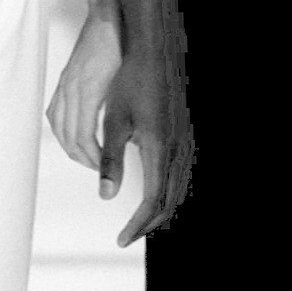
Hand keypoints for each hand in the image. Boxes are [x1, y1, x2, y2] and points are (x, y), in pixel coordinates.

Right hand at [46, 0, 121, 170]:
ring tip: (88, 156)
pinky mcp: (64, 79)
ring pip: (58, 127)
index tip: (105, 166)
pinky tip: (71, 135)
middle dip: (84, 158)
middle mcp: (71, 89)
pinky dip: (61, 130)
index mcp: (88, 90)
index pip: (83, 137)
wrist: (106, 14)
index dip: (93, 158)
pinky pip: (54, 112)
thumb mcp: (128, 77)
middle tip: (101, 167)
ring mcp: (65, 84)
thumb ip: (125, 105)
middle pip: (68, 137)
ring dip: (71, 147)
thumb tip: (134, 135)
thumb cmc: (120, 41)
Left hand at [100, 30, 193, 246]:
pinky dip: (166, 192)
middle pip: (169, 203)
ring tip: (137, 220)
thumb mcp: (114, 121)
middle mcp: (178, 150)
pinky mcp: (185, 135)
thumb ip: (110, 161)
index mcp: (160, 149)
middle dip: (148, 224)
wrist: (156, 51)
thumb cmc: (131, 82)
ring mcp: (185, 142)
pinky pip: (180, 174)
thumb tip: (105, 195)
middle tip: (127, 236)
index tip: (121, 239)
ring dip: (158, 209)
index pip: (152, 202)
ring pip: (177, 190)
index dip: (136, 225)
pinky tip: (151, 191)